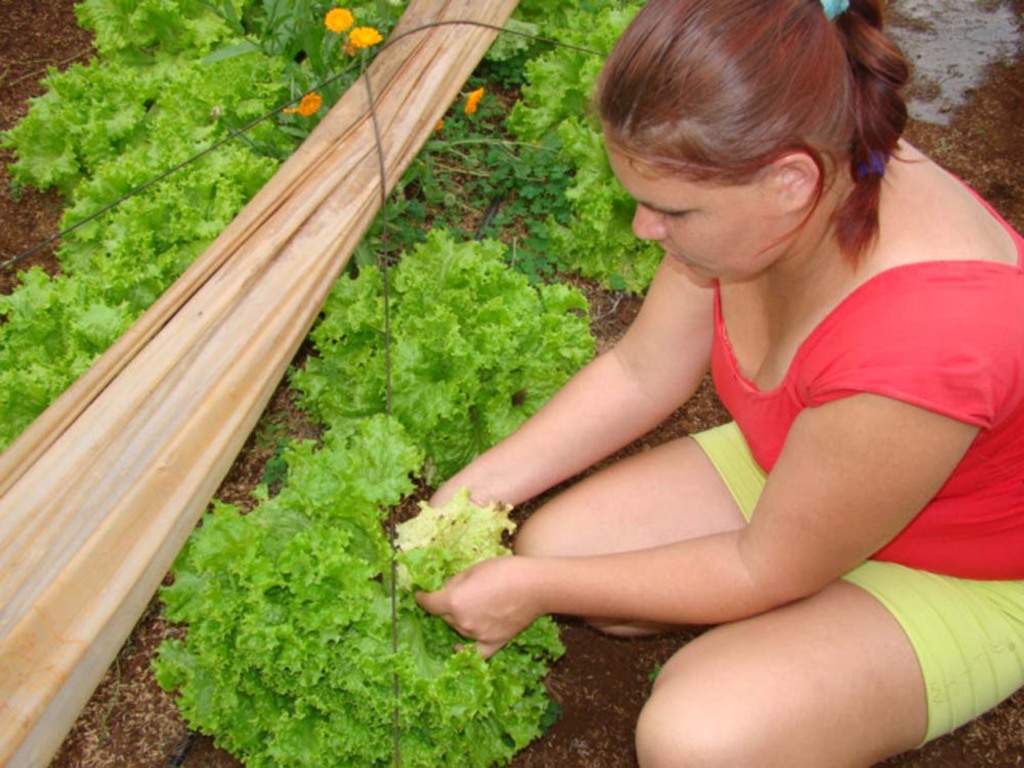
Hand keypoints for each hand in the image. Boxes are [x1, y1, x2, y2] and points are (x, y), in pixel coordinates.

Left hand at [416, 556, 540, 658]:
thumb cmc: (505, 571)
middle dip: (446, 606)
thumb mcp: (473, 569)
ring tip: (475, 605)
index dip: (422, 598)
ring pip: (459, 628)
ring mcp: (477, 635)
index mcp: (453, 601)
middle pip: (445, 616)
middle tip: (461, 593)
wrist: (535, 585)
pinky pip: (474, 653)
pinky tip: (458, 648)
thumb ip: (455, 582)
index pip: (429, 603)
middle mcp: (461, 622)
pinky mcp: (494, 642)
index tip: (420, 596)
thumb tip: (447, 590)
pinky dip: (465, 651)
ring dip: (460, 619)